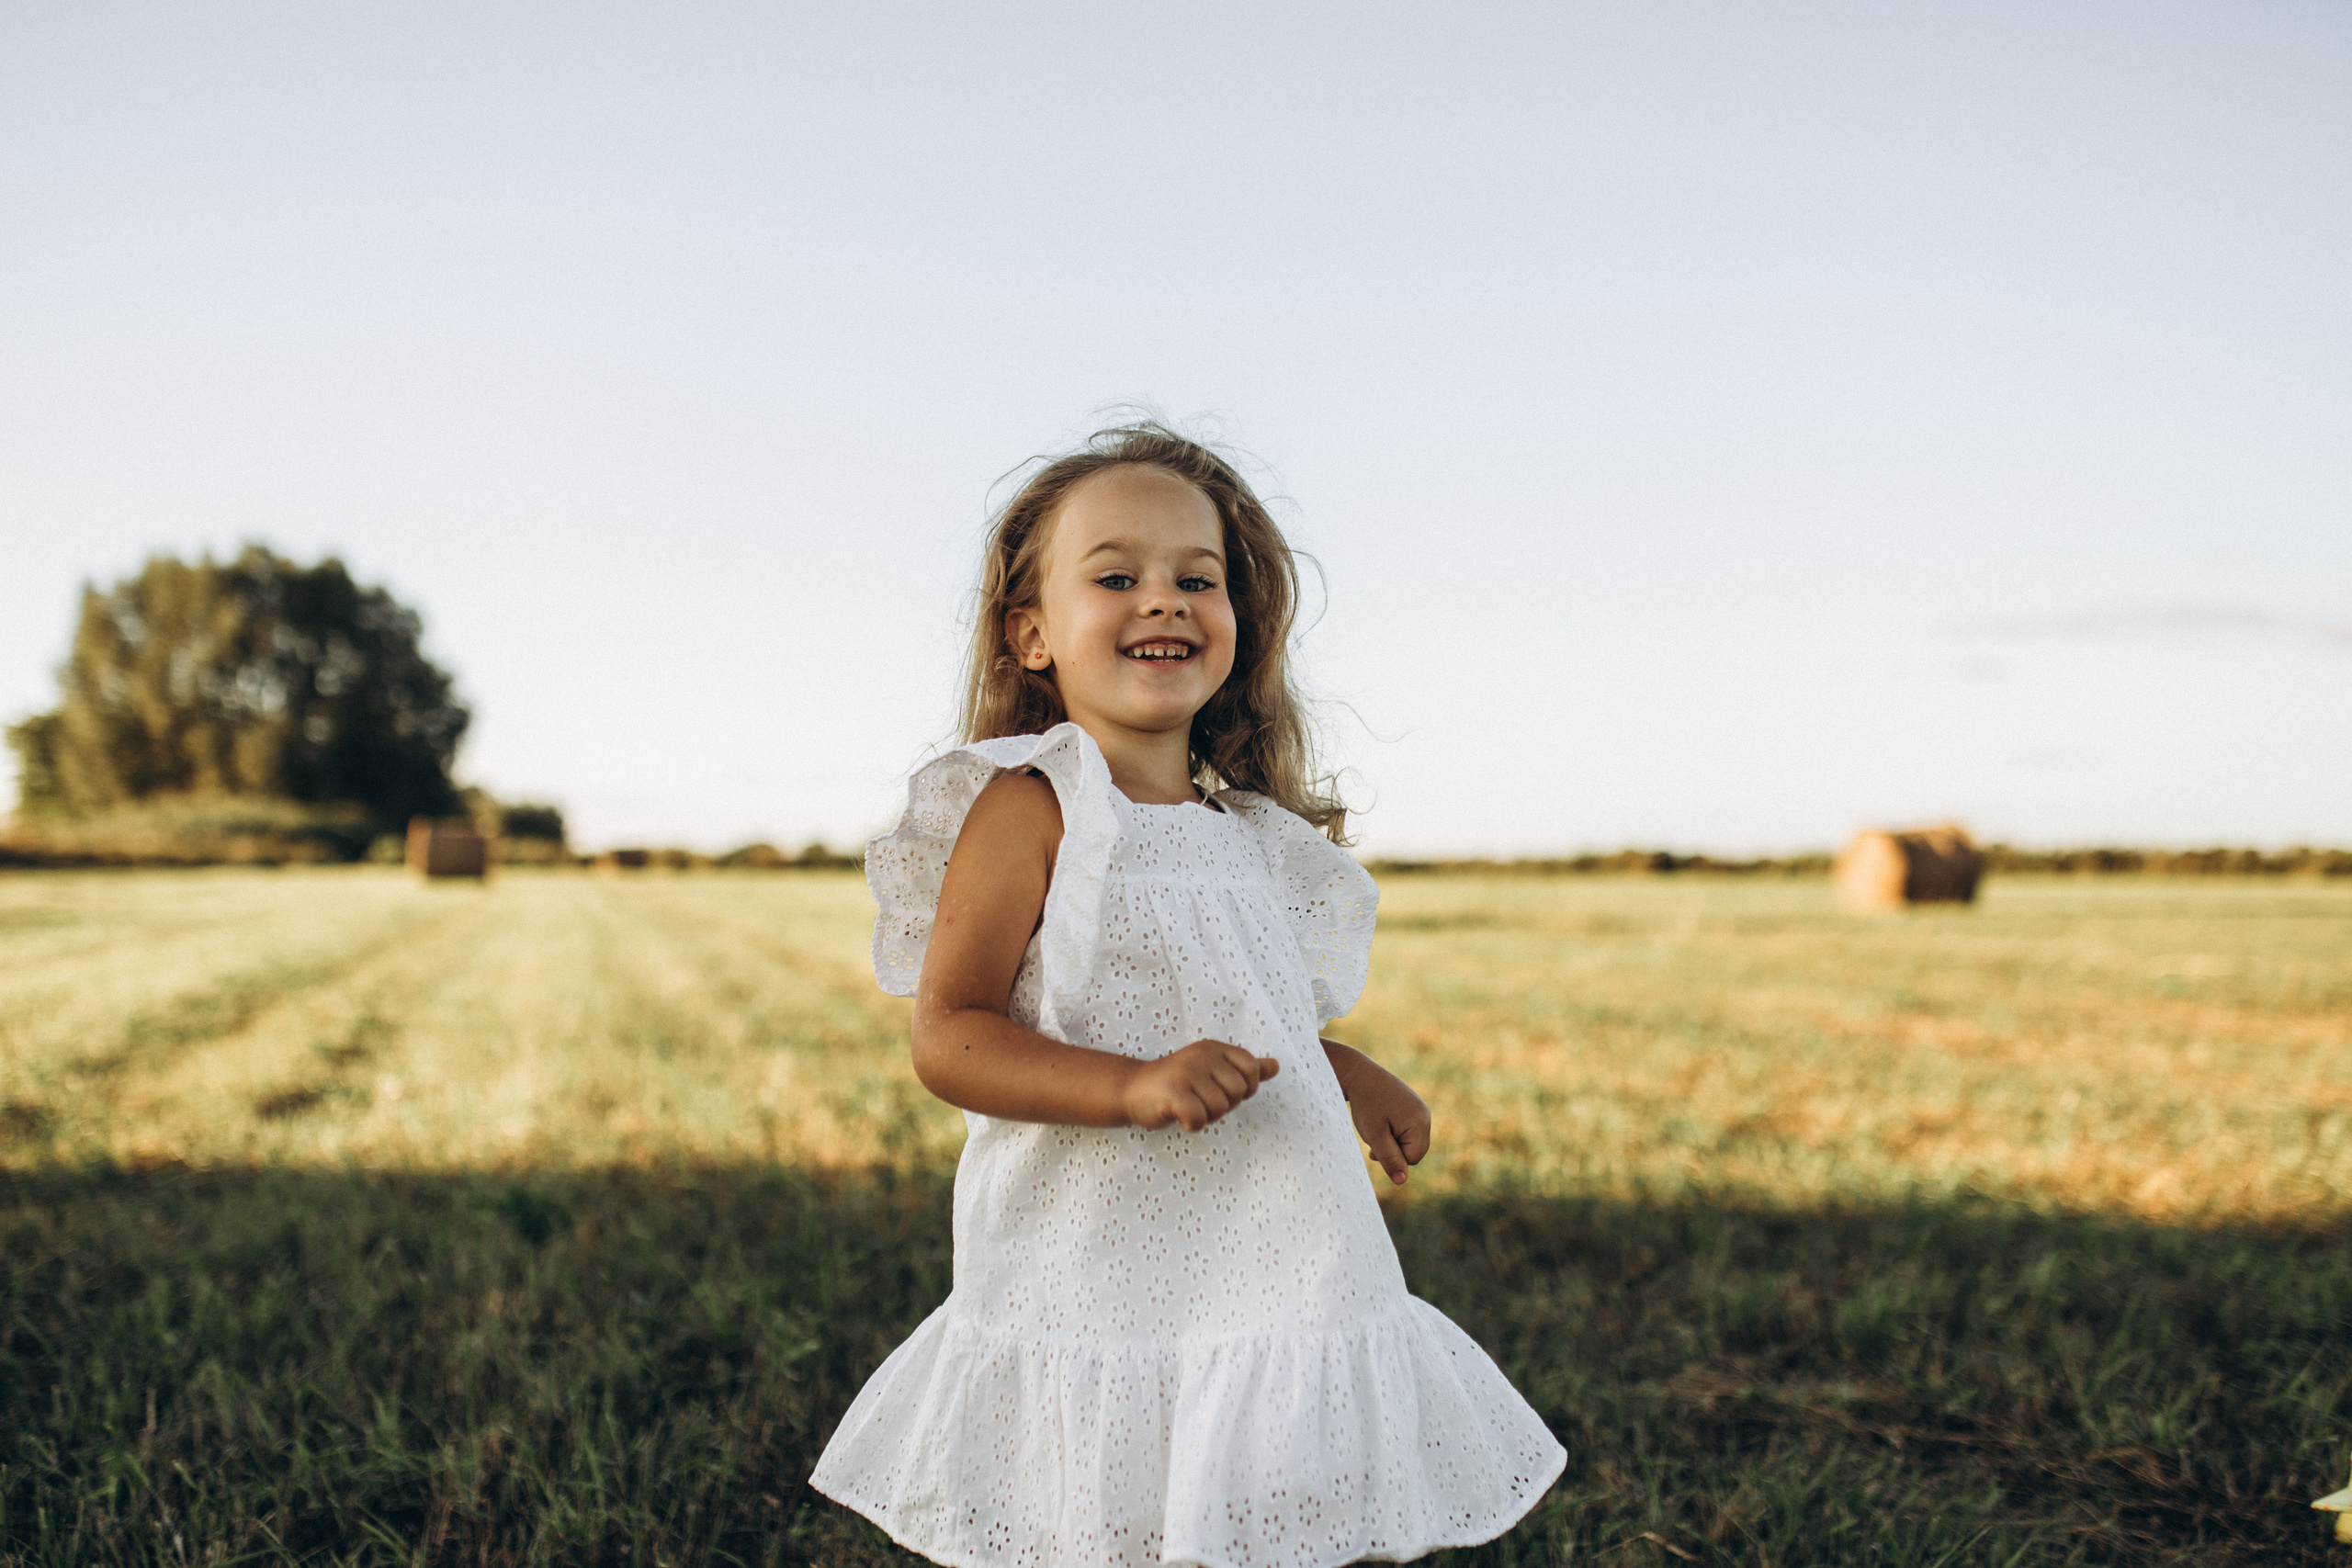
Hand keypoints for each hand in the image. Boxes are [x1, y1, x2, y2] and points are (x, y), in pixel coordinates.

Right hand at [1122, 1038, 1280, 1131]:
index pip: (1251, 1068)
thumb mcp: (1213, 1070)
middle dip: (1222, 1105)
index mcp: (1215, 1048)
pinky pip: (1199, 1118)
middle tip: (1199, 1100)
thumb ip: (1245, 1069)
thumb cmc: (1178, 1083)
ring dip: (1206, 1116)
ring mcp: (1186, 1071)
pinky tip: (1179, 1116)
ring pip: (1220, 1108)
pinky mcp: (1172, 1091)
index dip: (1243, 1088)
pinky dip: (1192, 1124)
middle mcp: (1202, 1055)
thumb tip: (1275, 1066)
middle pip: (1238, 1093)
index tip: (1221, 1090)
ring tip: (1187, 1106)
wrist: (1131, 1089)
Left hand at [1333, 1050, 1429, 1184]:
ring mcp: (1420, 1108)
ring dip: (1391, 1140)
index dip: (1393, 1156)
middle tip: (1374, 1135)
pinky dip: (1392, 1130)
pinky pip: (1406, 1129)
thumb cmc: (1365, 1105)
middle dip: (1394, 1149)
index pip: (1413, 1158)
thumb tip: (1401, 1181)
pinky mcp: (1412, 1105)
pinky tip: (1379, 1119)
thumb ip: (1390, 1159)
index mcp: (1420, 1122)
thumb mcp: (1375, 1136)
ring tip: (1375, 1125)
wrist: (1357, 1074)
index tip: (1376, 1140)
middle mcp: (1425, 1114)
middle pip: (1414, 1150)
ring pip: (1408, 1141)